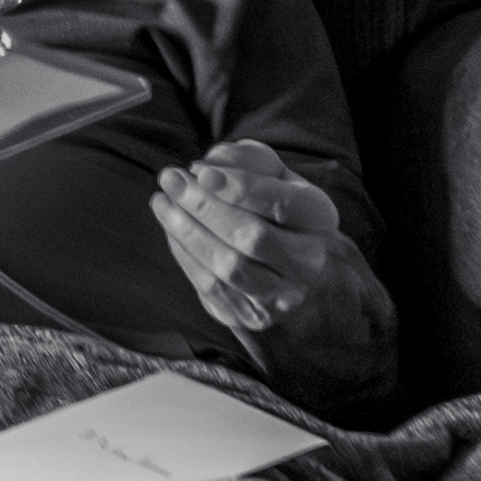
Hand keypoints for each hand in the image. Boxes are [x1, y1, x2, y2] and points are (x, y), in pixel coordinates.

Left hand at [154, 140, 344, 341]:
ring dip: (186, 232)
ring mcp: (281, 297)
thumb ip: (252, 162)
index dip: (239, 187)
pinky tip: (171, 231)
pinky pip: (211, 288)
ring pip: (228, 266)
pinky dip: (186, 256)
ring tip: (162, 202)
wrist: (311, 288)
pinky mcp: (253, 318)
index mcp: (319, 221)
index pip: (280, 204)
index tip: (201, 172)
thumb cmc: (287, 221)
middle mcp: (308, 263)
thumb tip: (210, 164)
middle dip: (203, 206)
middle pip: (250, 236)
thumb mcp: (284, 182)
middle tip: (170, 179)